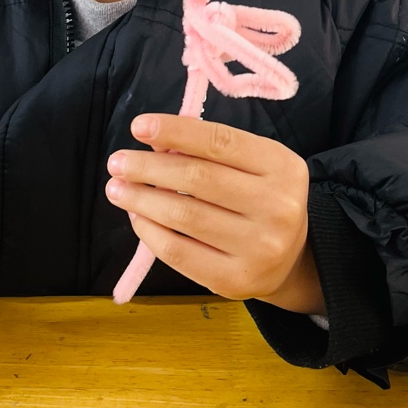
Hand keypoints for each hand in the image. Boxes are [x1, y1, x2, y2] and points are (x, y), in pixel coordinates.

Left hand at [105, 114, 323, 312]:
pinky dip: (149, 231)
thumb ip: (212, 151)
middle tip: (117, 162)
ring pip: (184, 215)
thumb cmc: (260, 199)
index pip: (220, 141)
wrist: (290, 260)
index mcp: (282, 167)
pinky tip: (136, 217)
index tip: (138, 127)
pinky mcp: (235, 280)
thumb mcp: (254, 165)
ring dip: (141, 198)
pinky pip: (179, 252)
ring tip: (117, 188)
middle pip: (198, 178)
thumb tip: (156, 144)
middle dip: (149, 167)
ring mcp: (259, 247)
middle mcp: (277, 206)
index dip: (175, 131)